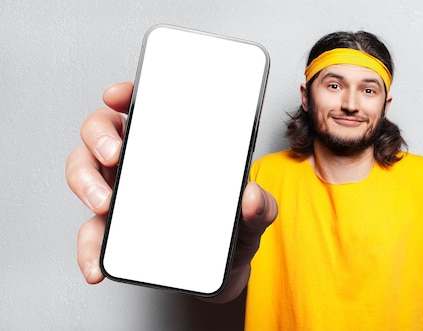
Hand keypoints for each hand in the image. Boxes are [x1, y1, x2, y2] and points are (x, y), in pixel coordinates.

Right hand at [66, 82, 276, 300]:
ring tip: (105, 204)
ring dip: (86, 183)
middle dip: (100, 137)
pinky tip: (96, 265)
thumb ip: (261, 206)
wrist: (224, 272)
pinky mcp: (115, 232)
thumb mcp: (254, 213)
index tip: (119, 96)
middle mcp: (142, 164)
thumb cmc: (233, 229)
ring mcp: (125, 195)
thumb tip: (251, 197)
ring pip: (85, 173)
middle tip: (116, 154)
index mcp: (173, 146)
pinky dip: (88, 250)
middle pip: (102, 132)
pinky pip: (91, 236)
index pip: (143, 108)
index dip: (125, 95)